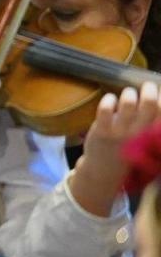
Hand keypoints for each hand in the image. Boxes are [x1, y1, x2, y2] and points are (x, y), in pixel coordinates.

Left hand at [69, 82, 160, 214]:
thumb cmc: (130, 148)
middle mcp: (140, 133)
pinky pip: (105, 109)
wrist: (105, 169)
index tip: (160, 93)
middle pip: (150, 105)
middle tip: (147, 87)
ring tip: (128, 95)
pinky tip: (110, 99)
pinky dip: (108, 99)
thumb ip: (152, 121)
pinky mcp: (102, 130)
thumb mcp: (147, 139)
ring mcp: (121, 131)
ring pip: (127, 103)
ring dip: (128, 94)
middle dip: (149, 90)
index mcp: (152, 135)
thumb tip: (158, 96)